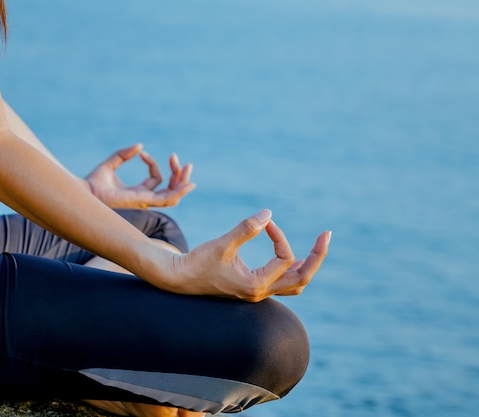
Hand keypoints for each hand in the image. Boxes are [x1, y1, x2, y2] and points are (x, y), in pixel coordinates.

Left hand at [85, 144, 195, 208]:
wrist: (86, 192)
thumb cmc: (94, 183)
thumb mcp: (111, 163)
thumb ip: (124, 154)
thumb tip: (140, 146)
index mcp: (137, 192)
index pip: (155, 179)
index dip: (153, 163)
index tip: (141, 153)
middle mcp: (143, 199)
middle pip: (169, 190)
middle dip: (177, 175)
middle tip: (179, 159)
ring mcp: (144, 201)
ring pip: (171, 196)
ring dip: (182, 182)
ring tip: (187, 167)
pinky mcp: (143, 201)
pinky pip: (166, 199)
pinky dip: (178, 192)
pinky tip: (187, 183)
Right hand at [170, 209, 330, 301]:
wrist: (180, 278)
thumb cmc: (197, 262)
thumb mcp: (222, 244)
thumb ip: (246, 229)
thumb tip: (269, 213)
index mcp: (255, 284)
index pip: (284, 258)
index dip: (279, 235)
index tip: (266, 221)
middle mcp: (260, 292)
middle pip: (302, 279)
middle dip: (317, 257)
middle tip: (327, 236)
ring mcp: (257, 292)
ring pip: (294, 285)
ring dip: (307, 266)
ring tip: (316, 250)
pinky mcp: (251, 288)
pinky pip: (282, 283)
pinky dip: (292, 271)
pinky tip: (295, 259)